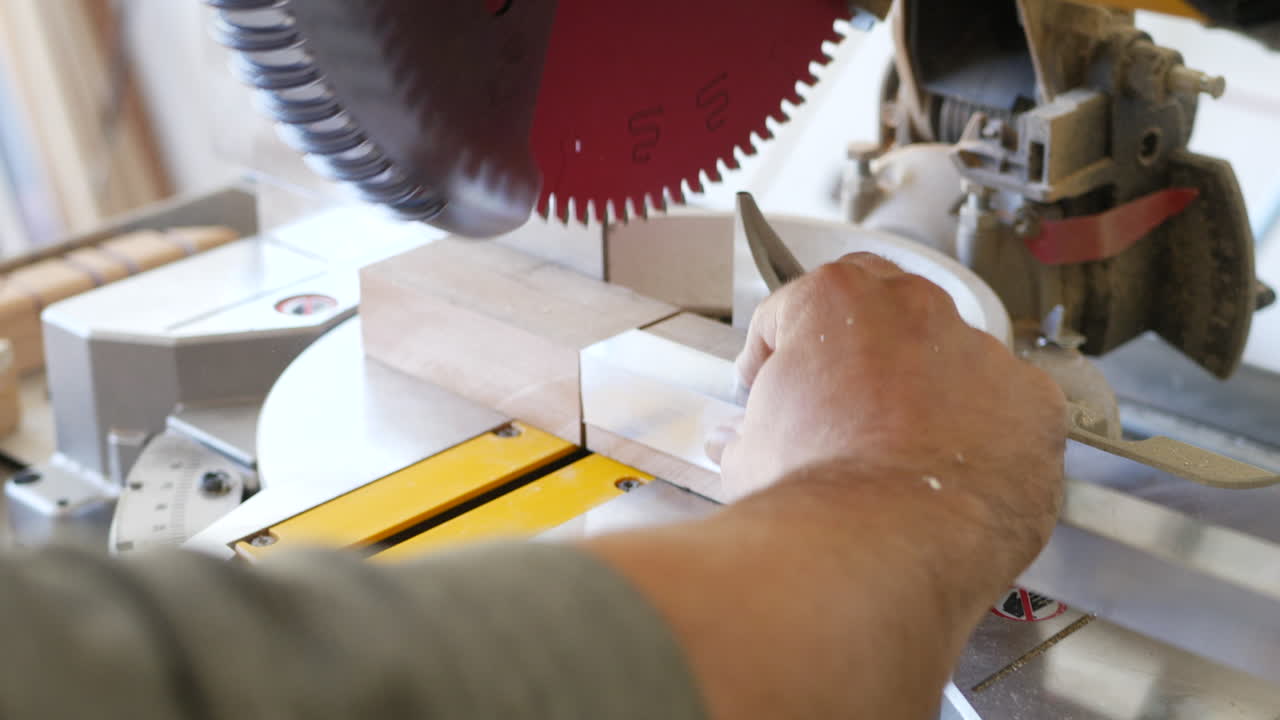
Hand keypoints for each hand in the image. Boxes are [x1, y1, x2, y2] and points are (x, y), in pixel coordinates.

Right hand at [711, 252, 1065, 553]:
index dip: (780, 349)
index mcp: (835, 299)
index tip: (775, 381)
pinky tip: (956, 473)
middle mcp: (913, 309)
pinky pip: (1007, 407)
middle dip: (858, 349)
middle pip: (882, 308)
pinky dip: (986, 432)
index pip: (798, 306)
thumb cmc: (815, 495)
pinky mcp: (1032, 402)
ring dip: (926, 388)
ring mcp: (980, 351)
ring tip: (900, 449)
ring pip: (951, 356)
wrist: (880, 548)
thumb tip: (738, 444)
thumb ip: (748, 433)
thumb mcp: (749, 455)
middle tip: (838, 402)